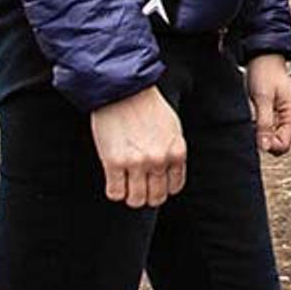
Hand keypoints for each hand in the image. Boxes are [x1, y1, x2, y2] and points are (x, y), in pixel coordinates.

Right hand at [89, 84, 188, 209]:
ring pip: (136, 200)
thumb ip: (172, 151)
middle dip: (147, 195)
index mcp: (176, 152)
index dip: (163, 188)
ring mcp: (136, 163)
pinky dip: (115, 191)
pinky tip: (114, 179)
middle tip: (138, 186)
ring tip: (126, 185)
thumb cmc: (146, 105)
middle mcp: (159, 160)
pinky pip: (115, 193)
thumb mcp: (172, 128)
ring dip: (130, 196)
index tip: (154, 183)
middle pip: (156, 197)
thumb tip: (168, 172)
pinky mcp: (114, 162)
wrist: (123, 89)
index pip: (174, 188)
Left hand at [246, 53, 290, 157]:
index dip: (268, 145)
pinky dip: (258, 125)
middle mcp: (290, 118)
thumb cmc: (264, 73)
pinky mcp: (275, 113)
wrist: (263, 56)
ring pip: (272, 137)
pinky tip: (253, 114)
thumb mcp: (262, 98)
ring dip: (260, 131)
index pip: (283, 146)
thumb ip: (264, 123)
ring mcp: (283, 116)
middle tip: (252, 123)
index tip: (254, 133)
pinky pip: (268, 128)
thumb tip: (264, 148)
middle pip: (278, 144)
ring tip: (253, 115)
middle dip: (263, 139)